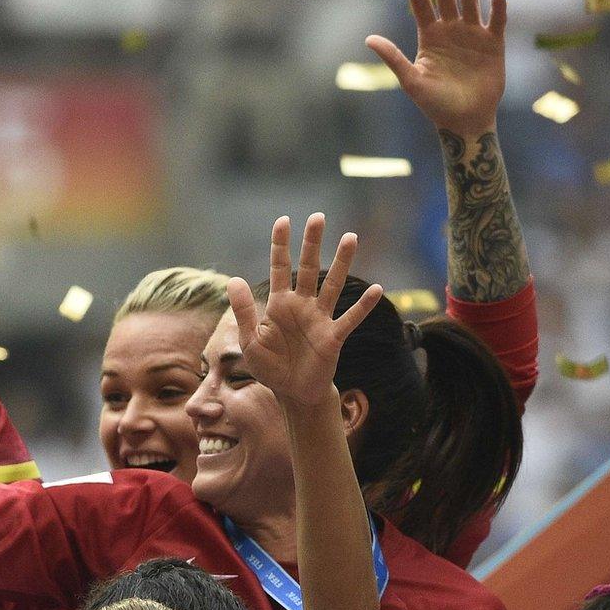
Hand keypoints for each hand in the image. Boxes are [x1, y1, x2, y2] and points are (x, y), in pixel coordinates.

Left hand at [231, 215, 381, 408]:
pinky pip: (350, 319)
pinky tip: (376, 289)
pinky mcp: (333, 337)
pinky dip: (362, 306)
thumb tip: (233, 279)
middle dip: (312, 243)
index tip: (283, 220)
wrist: (291, 392)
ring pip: (332, 285)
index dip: (280, 245)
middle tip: (318, 217)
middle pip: (308, 268)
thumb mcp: (249, 340)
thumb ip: (244, 310)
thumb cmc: (270, 366)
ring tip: (351, 237)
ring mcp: (319, 319)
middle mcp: (301, 306)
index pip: (279, 268)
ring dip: (342, 262)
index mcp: (278, 305)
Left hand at [365, 0, 505, 139]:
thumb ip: (393, 58)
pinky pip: (497, 21)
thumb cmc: (435, 104)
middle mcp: (451, 31)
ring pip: (470, 5)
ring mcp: (473, 35)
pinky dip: (497, 8)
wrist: (464, 120)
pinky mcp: (493, 43)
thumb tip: (369, 38)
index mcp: (429, 37)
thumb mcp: (411, 81)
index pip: (421, 6)